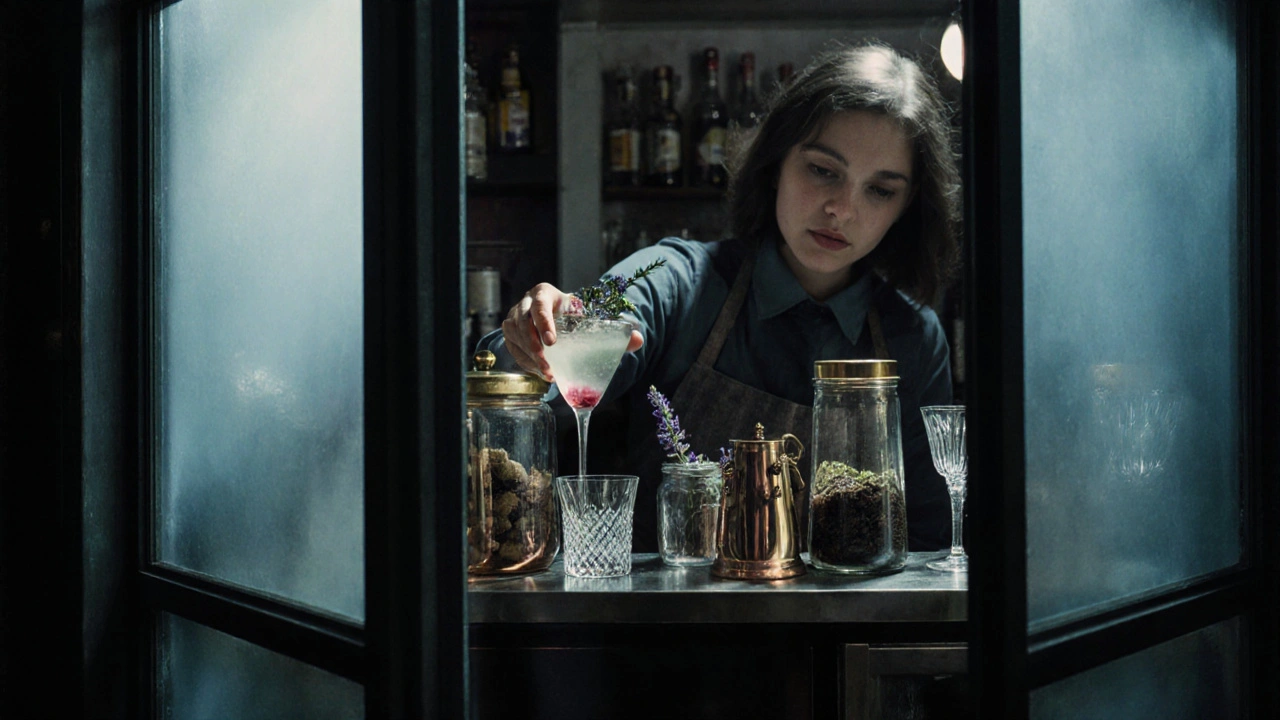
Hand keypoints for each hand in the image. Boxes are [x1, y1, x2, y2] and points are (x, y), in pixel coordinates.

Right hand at [501, 283, 643, 381]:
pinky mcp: (510, 334)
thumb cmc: (575, 318)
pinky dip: (525, 362)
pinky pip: (513, 348)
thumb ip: (614, 330)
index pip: (539, 305)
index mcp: (545, 293)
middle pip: (522, 323)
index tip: (552, 343)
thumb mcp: (591, 319)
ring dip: (529, 357)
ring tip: (548, 373)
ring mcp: (514, 317)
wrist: (557, 319)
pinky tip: (540, 372)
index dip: (543, 323)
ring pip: (514, 336)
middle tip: (549, 366)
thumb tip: (638, 340)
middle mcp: (526, 303)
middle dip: (534, 347)